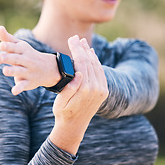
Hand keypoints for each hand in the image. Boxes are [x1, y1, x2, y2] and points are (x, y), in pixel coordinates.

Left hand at [0, 26, 60, 94]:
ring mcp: (28, 72)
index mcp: (23, 51)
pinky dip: (19, 88)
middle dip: (8, 58)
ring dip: (13, 71)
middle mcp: (26, 60)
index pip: (15, 48)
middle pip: (16, 59)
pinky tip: (14, 91)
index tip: (1, 45)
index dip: (8, 47)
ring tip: (5, 71)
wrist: (49, 68)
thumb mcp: (20, 46)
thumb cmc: (28, 55)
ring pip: (19, 72)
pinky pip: (24, 85)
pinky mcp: (29, 82)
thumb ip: (8, 39)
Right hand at [50, 35, 107, 154]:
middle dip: (82, 48)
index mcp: (85, 89)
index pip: (82, 63)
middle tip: (75, 38)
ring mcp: (102, 89)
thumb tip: (78, 73)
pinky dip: (96, 61)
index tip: (71, 39)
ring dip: (90, 52)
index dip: (76, 49)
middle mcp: (97, 88)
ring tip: (82, 42)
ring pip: (97, 65)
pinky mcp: (104, 90)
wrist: (74, 127)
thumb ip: (69, 89)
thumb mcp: (60, 103)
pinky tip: (91, 54)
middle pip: (90, 61)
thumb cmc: (63, 113)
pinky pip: (101, 72)